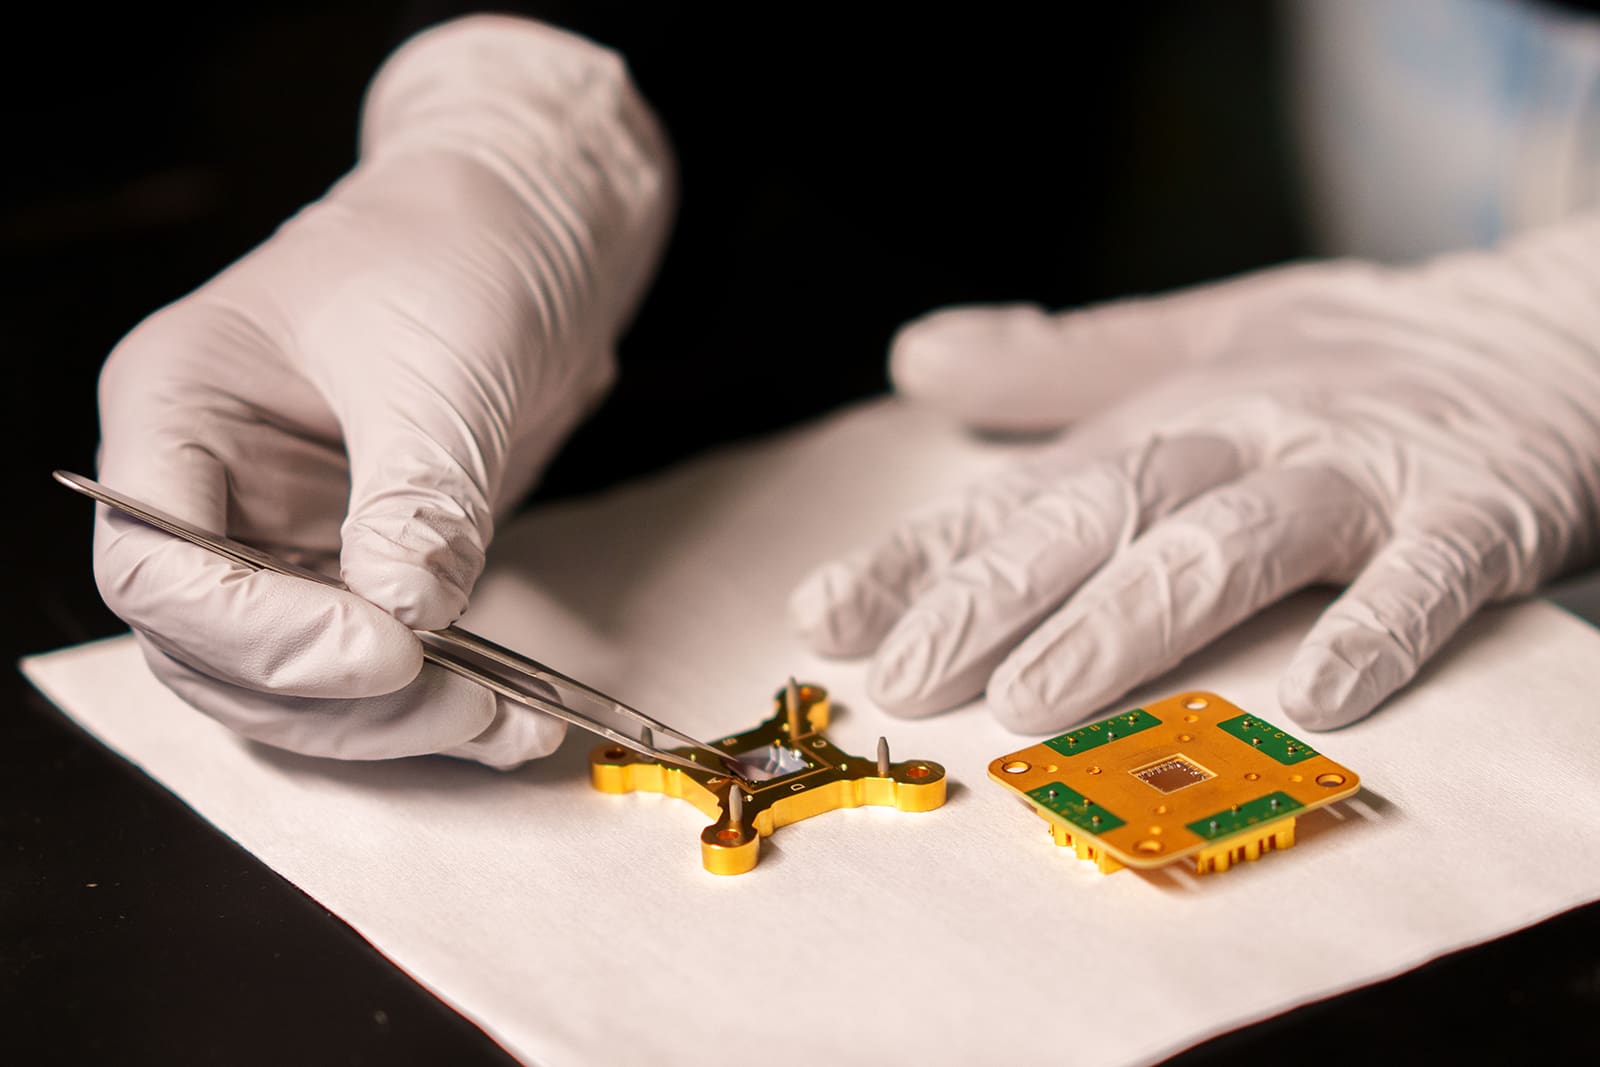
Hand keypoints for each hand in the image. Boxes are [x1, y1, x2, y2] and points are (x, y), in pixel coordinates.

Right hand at [92, 17, 672, 766]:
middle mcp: (214, 490)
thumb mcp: (440, 361)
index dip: (260, 633)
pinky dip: (440, 710)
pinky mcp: (363, 574)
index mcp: (180, 407)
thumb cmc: (456, 250)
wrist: (529, 240)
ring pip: (293, 688)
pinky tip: (519, 723)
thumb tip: (408, 615)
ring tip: (507, 726)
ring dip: (395, 726)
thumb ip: (417, 492)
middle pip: (217, 653)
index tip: (386, 652)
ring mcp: (285, 541)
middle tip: (457, 705)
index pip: (158, 566)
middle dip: (335, 700)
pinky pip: (378, 674)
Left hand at [790, 220, 1599, 731]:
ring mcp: (1356, 472)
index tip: (828, 616)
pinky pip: (1423, 575)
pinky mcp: (1474, 511)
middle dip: (995, 596)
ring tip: (1038, 699)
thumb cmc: (1348, 362)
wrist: (1541, 333)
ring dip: (1130, 620)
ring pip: (1226, 541)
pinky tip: (1321, 695)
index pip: (1020, 491)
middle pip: (1099, 512)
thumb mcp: (1192, 344)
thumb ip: (1057, 369)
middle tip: (908, 676)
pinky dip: (1374, 628)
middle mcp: (1242, 436)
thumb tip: (916, 358)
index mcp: (1165, 414)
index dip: (921, 555)